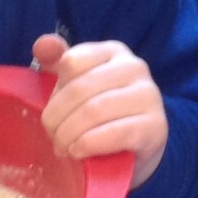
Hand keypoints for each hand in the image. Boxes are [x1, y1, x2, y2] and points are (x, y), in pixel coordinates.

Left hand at [33, 35, 167, 187]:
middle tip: (52, 137)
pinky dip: (89, 144)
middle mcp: (134, 67)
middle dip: (57, 118)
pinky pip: (114, 133)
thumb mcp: (78, 82)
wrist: (139, 146)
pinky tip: (79, 152)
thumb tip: (41, 45)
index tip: (51, 112)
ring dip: (69, 135)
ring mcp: (148, 95)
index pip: (72, 62)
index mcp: (113, 51)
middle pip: (79, 89)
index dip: (55, 93)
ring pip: (94, 111)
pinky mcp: (155, 126)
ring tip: (63, 148)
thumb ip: (57, 61)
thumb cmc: (102, 111)